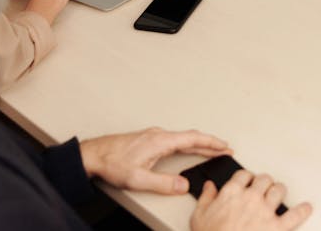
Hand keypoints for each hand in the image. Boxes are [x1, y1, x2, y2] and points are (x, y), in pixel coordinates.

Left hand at [80, 127, 231, 194]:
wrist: (95, 154)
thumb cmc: (113, 163)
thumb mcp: (138, 178)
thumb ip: (163, 183)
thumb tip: (184, 184)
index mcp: (161, 141)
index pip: (192, 139)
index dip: (211, 143)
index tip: (225, 146)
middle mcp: (159, 135)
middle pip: (190, 137)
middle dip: (209, 144)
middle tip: (225, 149)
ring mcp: (154, 136)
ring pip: (182, 138)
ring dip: (198, 144)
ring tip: (210, 151)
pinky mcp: (149, 140)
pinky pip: (175, 140)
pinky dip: (187, 144)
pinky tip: (186, 150)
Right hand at [191, 169, 311, 229]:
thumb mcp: (198, 217)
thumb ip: (205, 198)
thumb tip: (209, 187)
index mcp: (232, 193)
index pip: (243, 174)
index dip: (246, 177)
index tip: (247, 180)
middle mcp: (250, 198)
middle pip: (264, 179)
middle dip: (264, 182)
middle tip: (264, 187)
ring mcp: (265, 212)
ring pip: (279, 190)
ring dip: (279, 191)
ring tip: (279, 194)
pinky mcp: (276, 228)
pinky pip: (294, 216)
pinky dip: (302, 211)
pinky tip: (306, 208)